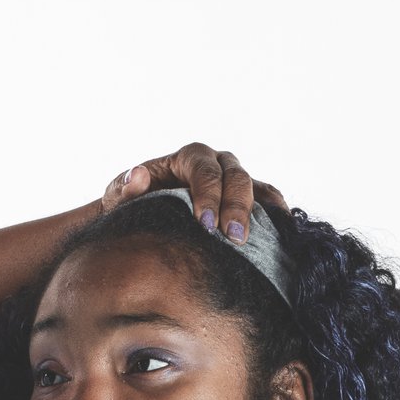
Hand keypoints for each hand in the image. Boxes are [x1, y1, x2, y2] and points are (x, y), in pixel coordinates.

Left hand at [103, 142, 288, 245]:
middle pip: (236, 178)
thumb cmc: (132, 203)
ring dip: (257, 214)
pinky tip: (279, 235)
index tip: (205, 225)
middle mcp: (217, 163)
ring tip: (251, 242)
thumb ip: (124, 186)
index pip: (204, 171)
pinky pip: (270, 199)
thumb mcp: (120, 196)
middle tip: (233, 238)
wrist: (145, 213)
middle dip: (236, 207)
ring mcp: (236, 179)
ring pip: (257, 187)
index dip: (208, 196)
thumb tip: (137, 175)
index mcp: (189, 157)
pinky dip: (276, 214)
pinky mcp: (250, 196)